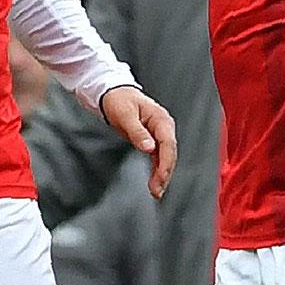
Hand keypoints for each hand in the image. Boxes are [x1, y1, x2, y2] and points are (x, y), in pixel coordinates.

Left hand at [100, 85, 176, 199]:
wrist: (114, 92)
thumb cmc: (119, 100)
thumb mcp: (125, 115)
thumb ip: (137, 132)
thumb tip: (149, 148)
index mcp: (161, 119)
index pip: (168, 144)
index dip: (165, 163)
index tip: (160, 178)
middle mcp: (164, 127)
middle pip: (170, 153)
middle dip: (165, 173)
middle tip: (157, 191)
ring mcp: (160, 134)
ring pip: (165, 157)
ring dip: (162, 175)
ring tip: (156, 192)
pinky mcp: (153, 139)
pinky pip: (158, 157)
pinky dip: (157, 170)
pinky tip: (155, 183)